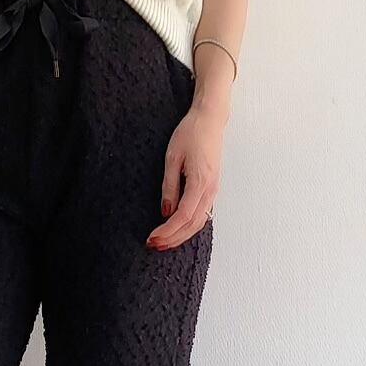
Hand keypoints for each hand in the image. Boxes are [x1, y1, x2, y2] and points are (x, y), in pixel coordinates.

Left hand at [146, 100, 224, 250]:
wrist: (210, 120)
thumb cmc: (191, 134)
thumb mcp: (172, 158)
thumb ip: (169, 187)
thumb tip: (165, 211)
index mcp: (200, 183)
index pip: (183, 216)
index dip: (167, 231)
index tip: (152, 237)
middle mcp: (210, 190)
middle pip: (192, 225)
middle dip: (172, 238)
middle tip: (153, 245)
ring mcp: (213, 191)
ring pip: (199, 223)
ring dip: (180, 235)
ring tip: (162, 242)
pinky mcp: (211, 189)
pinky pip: (202, 214)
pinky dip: (188, 226)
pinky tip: (176, 230)